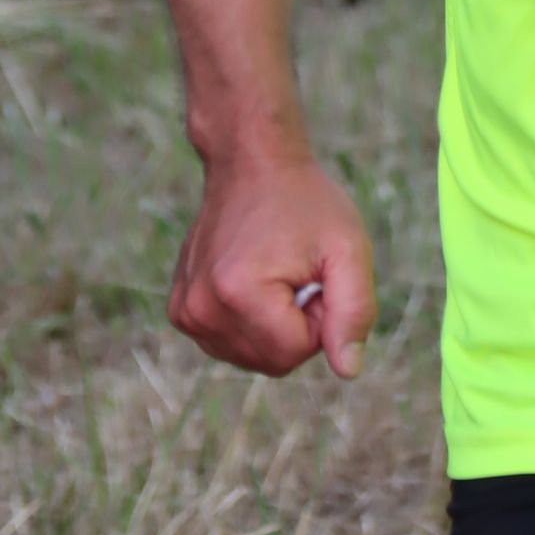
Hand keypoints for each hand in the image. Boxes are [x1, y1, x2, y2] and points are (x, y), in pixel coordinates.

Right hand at [168, 151, 375, 378]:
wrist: (250, 163)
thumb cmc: (305, 202)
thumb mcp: (347, 247)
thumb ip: (354, 312)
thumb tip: (348, 371)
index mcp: (239, 295)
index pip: (298, 350)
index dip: (320, 315)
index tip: (315, 272)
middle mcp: (201, 309)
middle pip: (272, 361)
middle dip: (297, 324)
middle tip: (298, 272)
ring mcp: (185, 312)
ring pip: (251, 356)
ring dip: (273, 325)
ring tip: (274, 272)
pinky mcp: (180, 311)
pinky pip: (229, 343)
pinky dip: (249, 321)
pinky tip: (251, 277)